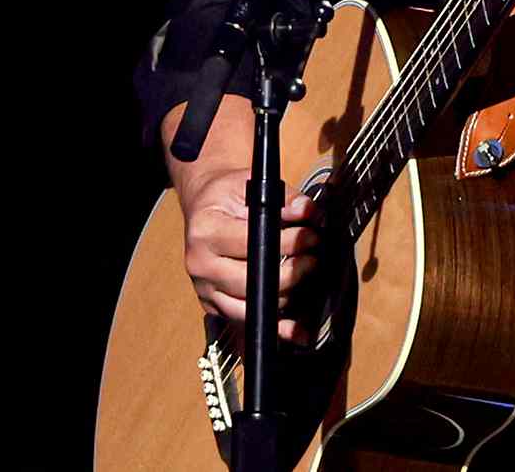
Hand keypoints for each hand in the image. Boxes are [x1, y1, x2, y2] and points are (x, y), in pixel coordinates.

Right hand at [174, 165, 324, 344]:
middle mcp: (201, 266)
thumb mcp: (252, 184)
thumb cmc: (227, 195)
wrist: (202, 206)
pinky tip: (296, 331)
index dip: (287, 242)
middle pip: (252, 282)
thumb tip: (308, 212)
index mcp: (205, 232)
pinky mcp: (213, 305)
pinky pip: (245, 321)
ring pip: (250, 307)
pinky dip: (274, 328)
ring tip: (307, 273)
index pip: (251, 244)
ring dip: (287, 295)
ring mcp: (205, 290)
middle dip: (292, 272)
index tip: (310, 236)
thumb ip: (283, 198)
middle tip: (313, 256)